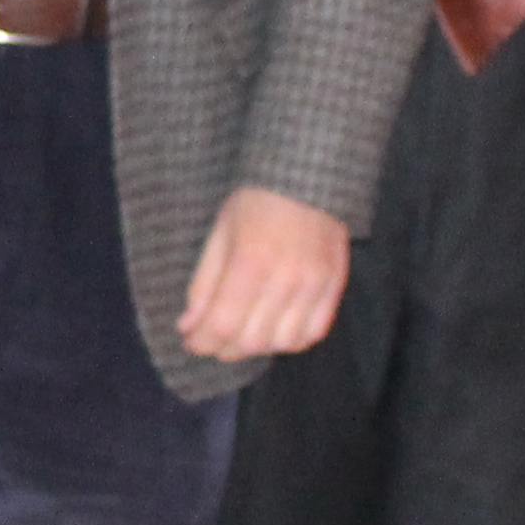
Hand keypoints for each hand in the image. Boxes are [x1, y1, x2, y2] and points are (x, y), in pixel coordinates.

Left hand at [179, 187, 347, 363]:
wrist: (307, 176)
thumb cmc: (255, 200)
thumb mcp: (219, 234)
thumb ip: (204, 284)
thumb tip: (189, 326)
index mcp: (250, 262)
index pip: (222, 325)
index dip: (201, 341)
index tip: (191, 340)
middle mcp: (285, 279)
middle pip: (251, 341)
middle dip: (223, 348)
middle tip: (212, 339)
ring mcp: (314, 285)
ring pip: (282, 343)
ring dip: (256, 348)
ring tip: (242, 335)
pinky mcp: (335, 286)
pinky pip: (314, 333)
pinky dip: (290, 341)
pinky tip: (275, 332)